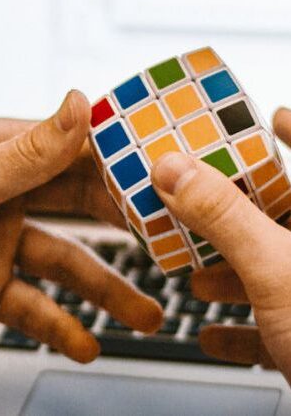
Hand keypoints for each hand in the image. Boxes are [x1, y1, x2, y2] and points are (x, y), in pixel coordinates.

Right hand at [151, 107, 290, 382]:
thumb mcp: (277, 269)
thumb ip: (222, 216)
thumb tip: (174, 171)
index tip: (267, 116)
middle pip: (284, 217)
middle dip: (236, 213)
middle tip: (200, 200)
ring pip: (276, 271)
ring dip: (232, 274)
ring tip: (198, 276)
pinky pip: (277, 324)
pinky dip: (243, 328)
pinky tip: (215, 336)